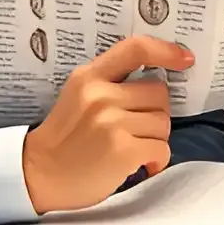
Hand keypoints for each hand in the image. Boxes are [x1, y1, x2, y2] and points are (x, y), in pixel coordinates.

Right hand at [21, 36, 192, 213]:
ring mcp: (111, 122)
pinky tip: (140, 165)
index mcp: (89, 76)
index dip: (166, 50)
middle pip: (159, 93)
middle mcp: (101, 95)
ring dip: (155, 140)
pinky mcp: (122, 150)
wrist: (38, 175)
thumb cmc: (65, 138)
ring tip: (133, 149)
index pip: (135, 49)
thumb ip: (110, 83)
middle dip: (156, 113)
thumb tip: (158, 81)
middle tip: (137, 130)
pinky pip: (161, 149)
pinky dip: (156, 160)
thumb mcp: (79, 96)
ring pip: (163, 123)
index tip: (185, 59)